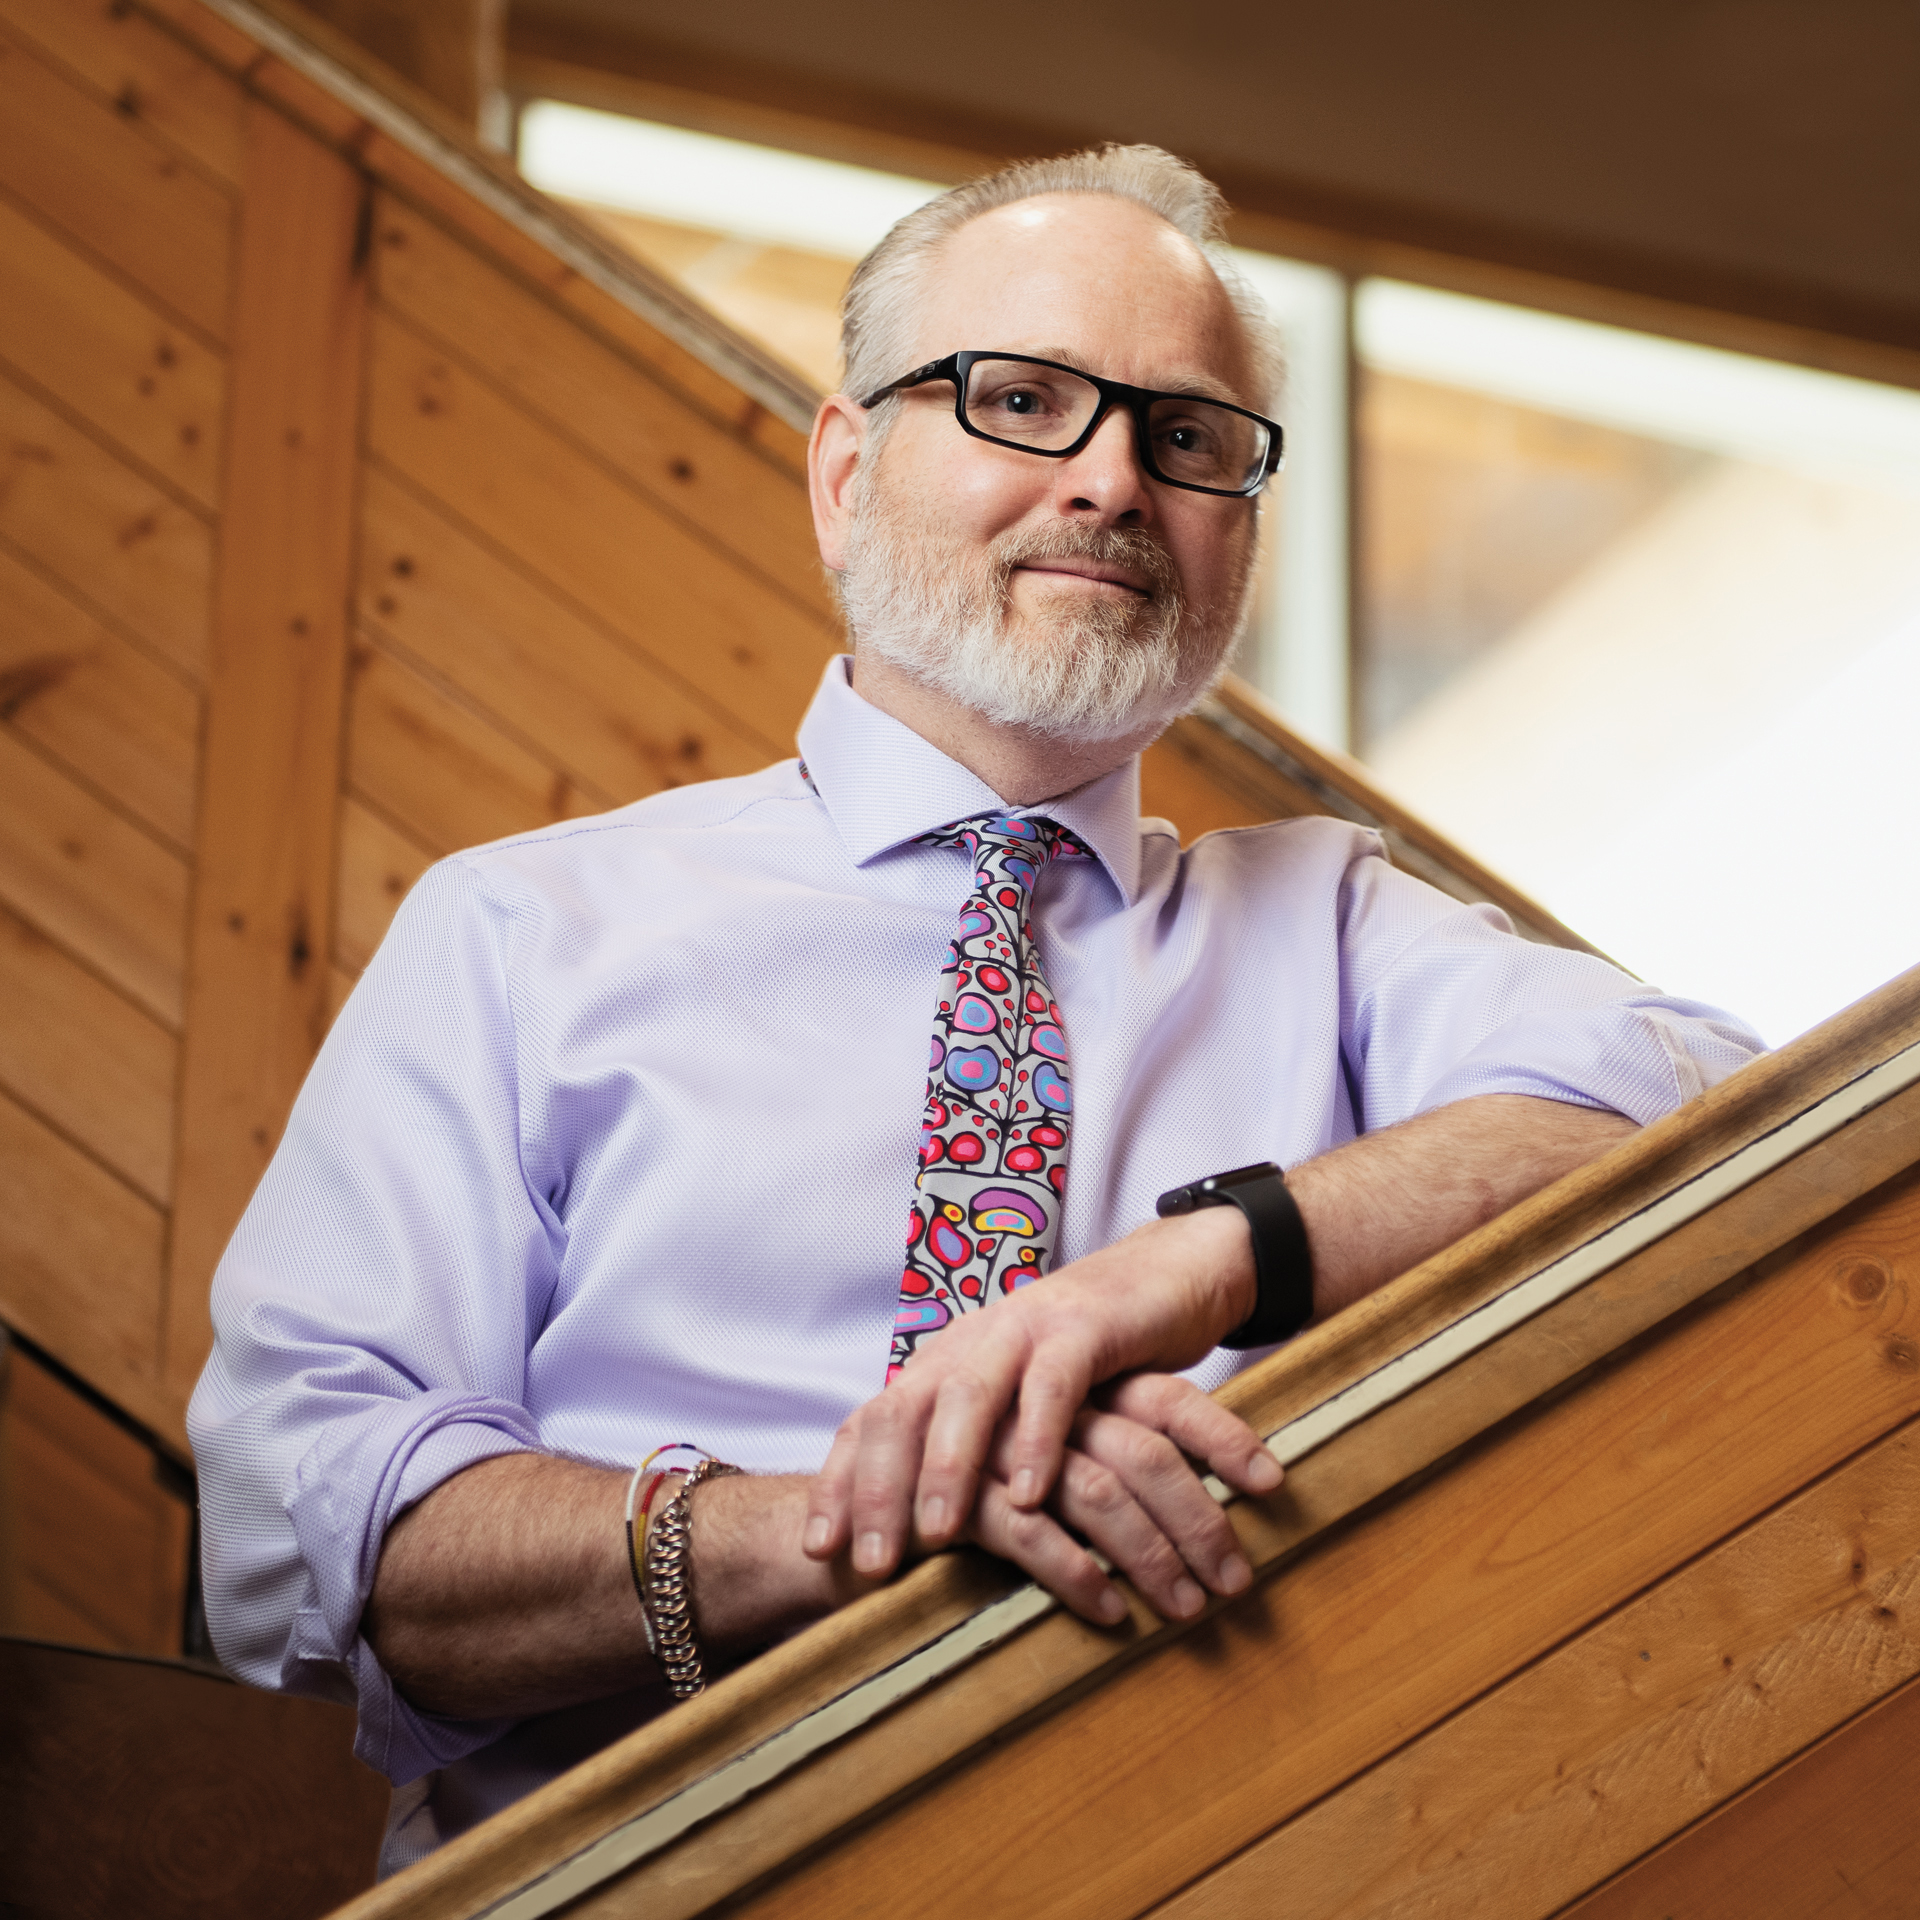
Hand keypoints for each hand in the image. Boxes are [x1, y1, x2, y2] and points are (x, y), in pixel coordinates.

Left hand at [803, 1207, 1274, 1580]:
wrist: (1164, 1278)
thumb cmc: (1088, 1360)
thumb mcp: (1018, 1407)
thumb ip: (978, 1454)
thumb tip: (925, 1538)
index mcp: (944, 1362)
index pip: (871, 1422)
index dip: (841, 1483)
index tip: (820, 1552)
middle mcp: (970, 1341)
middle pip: (901, 1412)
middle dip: (879, 1489)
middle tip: (871, 1564)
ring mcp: (1022, 1327)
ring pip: (966, 1396)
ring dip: (948, 1468)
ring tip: (937, 1534)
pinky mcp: (1082, 1327)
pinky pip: (1051, 1386)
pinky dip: (1036, 1439)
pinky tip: (1029, 1494)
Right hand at [965, 1373, 1279, 1624]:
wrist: (848, 1506)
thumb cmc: (957, 1490)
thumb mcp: (1033, 1464)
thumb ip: (1093, 1466)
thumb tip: (1187, 1511)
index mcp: (1066, 1384)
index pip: (1163, 1399)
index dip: (1222, 1437)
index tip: (1275, 1486)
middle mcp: (1039, 1406)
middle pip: (1143, 1452)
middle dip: (1198, 1520)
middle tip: (1237, 1583)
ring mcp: (998, 1448)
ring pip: (1098, 1491)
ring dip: (1152, 1555)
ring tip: (1187, 1609)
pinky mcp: (957, 1498)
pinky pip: (1032, 1535)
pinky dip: (1078, 1573)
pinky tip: (1110, 1611)